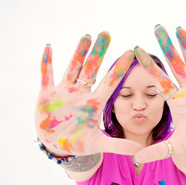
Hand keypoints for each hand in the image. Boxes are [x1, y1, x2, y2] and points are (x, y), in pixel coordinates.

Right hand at [35, 32, 141, 154]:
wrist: (57, 145)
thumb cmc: (79, 142)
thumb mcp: (99, 145)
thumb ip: (118, 146)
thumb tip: (139, 151)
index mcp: (94, 103)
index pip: (110, 83)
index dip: (119, 69)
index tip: (131, 53)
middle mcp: (81, 93)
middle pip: (91, 69)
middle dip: (98, 53)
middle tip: (106, 33)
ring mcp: (64, 92)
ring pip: (72, 68)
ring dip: (78, 53)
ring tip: (86, 35)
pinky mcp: (47, 95)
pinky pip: (46, 75)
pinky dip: (47, 63)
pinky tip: (50, 47)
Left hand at [133, 25, 185, 162]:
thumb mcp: (176, 146)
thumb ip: (157, 151)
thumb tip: (135, 159)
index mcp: (175, 100)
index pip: (160, 80)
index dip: (150, 67)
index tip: (137, 51)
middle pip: (176, 65)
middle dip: (167, 47)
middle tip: (157, 28)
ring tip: (179, 29)